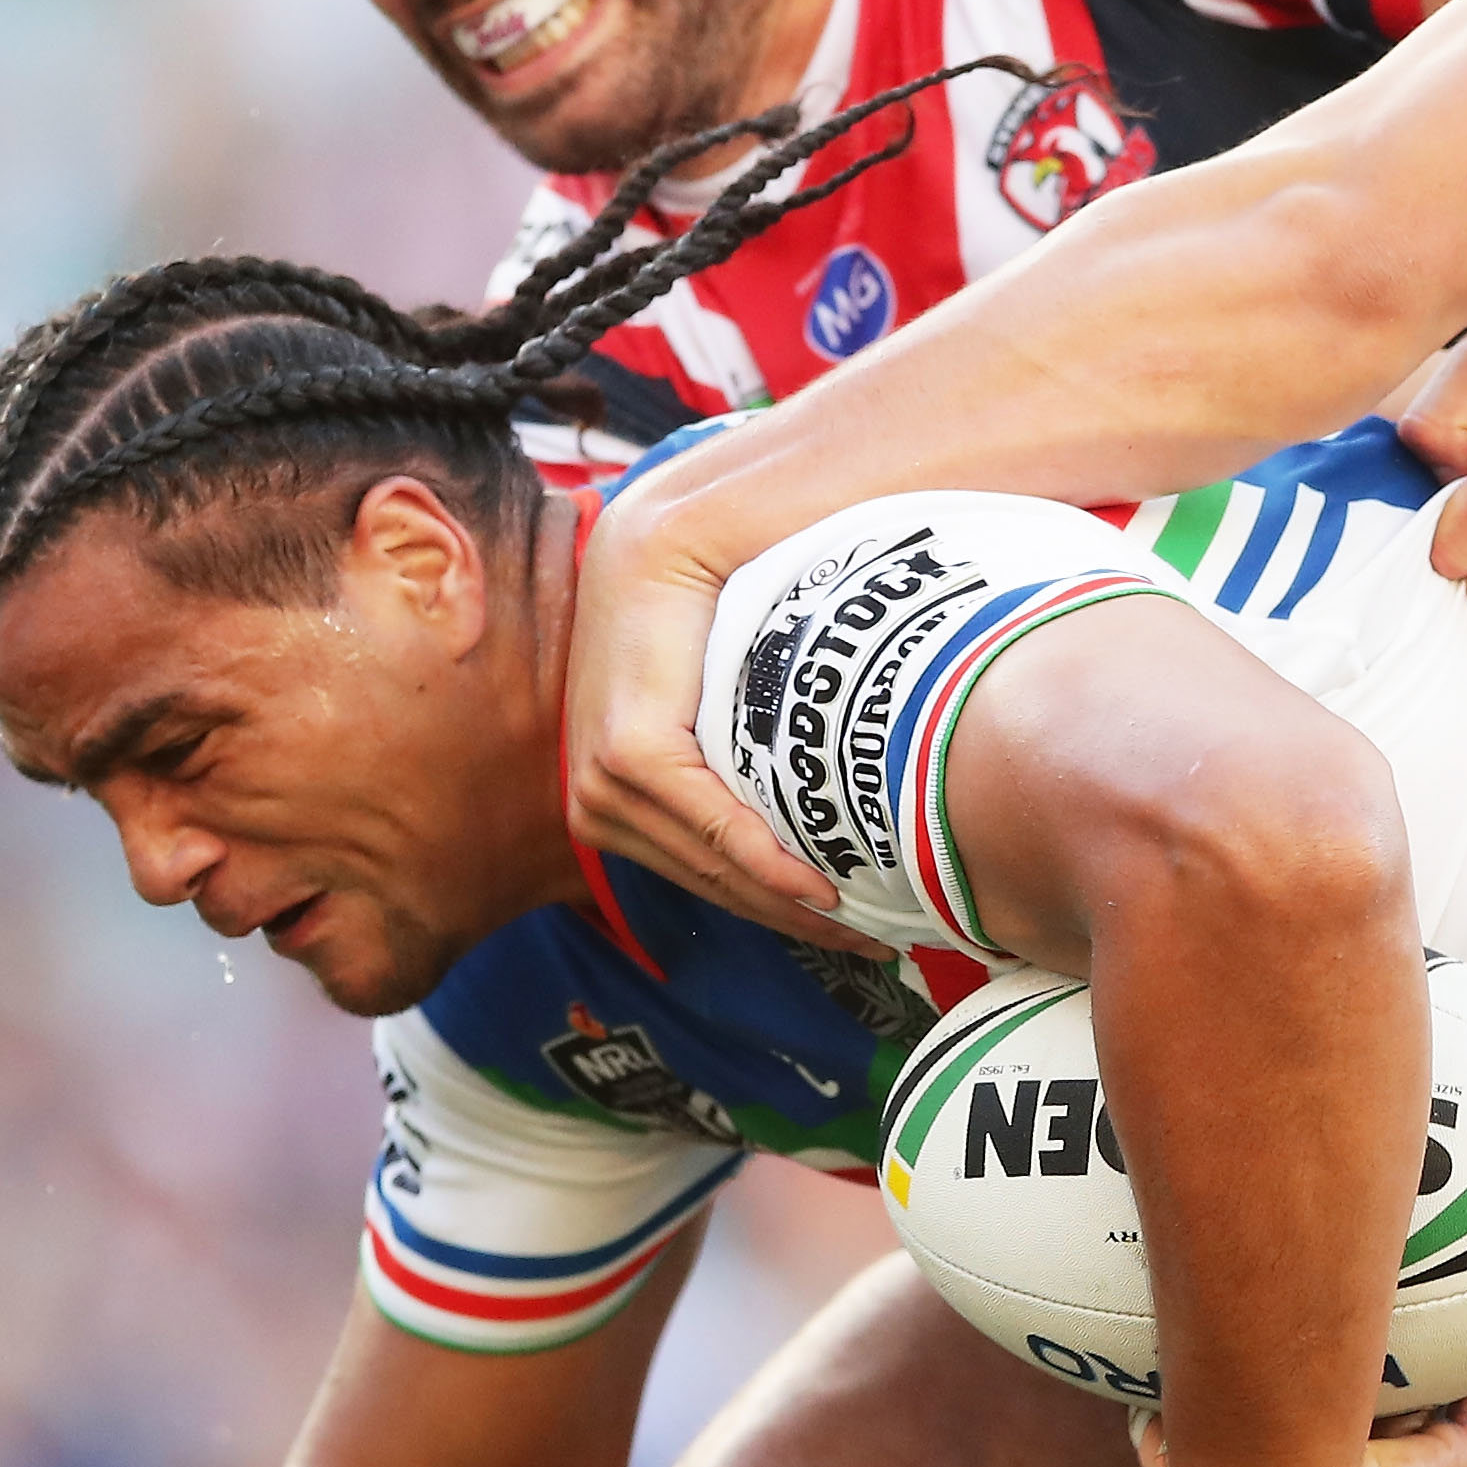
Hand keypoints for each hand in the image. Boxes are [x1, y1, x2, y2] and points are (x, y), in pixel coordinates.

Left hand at [561, 475, 844, 938]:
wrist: (682, 528)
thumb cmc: (718, 609)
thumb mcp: (730, 700)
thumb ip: (748, 762)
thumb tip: (820, 822)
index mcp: (612, 782)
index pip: (700, 864)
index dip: (773, 906)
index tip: (849, 931)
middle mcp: (594, 785)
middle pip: (708, 877)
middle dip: (788, 917)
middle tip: (872, 937)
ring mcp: (599, 769)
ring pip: (707, 863)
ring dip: (783, 900)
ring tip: (860, 918)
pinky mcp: (623, 748)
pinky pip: (701, 824)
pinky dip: (759, 858)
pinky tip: (815, 884)